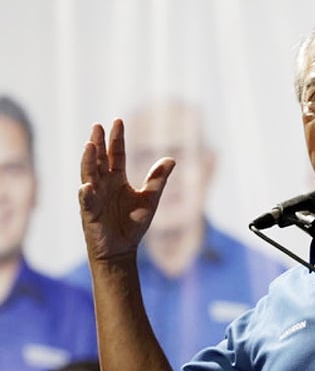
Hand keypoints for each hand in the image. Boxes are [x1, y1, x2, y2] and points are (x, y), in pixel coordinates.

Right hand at [78, 119, 175, 262]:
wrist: (123, 249)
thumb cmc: (133, 223)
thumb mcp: (150, 199)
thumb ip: (158, 179)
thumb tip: (171, 158)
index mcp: (117, 179)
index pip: (115, 155)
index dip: (116, 139)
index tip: (117, 121)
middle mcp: (103, 185)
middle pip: (99, 160)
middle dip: (98, 143)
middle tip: (97, 126)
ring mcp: (94, 198)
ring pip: (89, 176)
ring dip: (88, 161)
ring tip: (89, 146)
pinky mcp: (90, 214)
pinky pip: (86, 202)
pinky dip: (86, 195)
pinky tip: (86, 186)